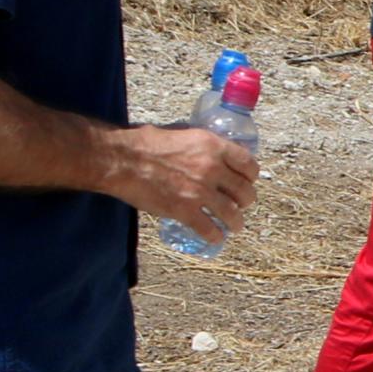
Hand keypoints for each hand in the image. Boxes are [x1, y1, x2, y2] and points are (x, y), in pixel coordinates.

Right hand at [111, 123, 256, 243]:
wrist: (121, 159)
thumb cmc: (145, 142)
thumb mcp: (183, 134)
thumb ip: (201, 146)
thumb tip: (209, 152)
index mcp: (213, 146)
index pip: (248, 164)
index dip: (251, 176)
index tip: (247, 182)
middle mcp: (212, 168)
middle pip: (245, 191)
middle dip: (245, 201)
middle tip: (240, 205)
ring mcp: (200, 191)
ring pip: (232, 214)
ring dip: (236, 222)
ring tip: (234, 226)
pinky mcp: (184, 210)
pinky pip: (209, 229)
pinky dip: (215, 236)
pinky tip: (215, 237)